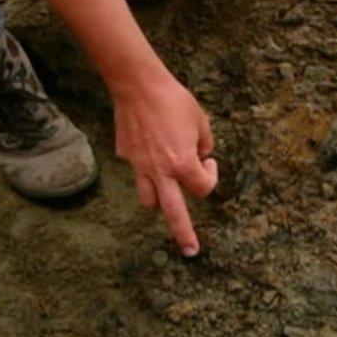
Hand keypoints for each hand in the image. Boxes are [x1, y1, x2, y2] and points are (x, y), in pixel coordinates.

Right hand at [113, 73, 217, 255]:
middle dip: (184, 234)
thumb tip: (200, 154)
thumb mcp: (200, 121)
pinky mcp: (125, 156)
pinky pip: (137, 172)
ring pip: (149, 200)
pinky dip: (145, 170)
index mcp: (182, 163)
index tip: (209, 162)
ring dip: (160, 203)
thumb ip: (204, 143)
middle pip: (174, 214)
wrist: (137, 85)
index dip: (211, 177)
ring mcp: (139, 166)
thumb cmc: (174, 100)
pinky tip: (148, 151)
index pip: (203, 188)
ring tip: (166, 200)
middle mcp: (161, 171)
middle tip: (191, 251)